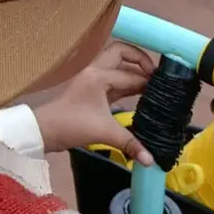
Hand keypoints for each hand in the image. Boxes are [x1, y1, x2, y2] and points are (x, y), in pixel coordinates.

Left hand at [30, 42, 154, 161]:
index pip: (129, 74)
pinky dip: (127, 82)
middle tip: (157, 75)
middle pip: (121, 52)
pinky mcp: (92, 89)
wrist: (46, 130)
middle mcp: (96, 71)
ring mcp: (93, 78)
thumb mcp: (104, 133)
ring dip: (134, 71)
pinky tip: (140, 92)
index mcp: (99, 76)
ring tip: (154, 85)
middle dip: (140, 59)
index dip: (149, 79)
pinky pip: (114, 79)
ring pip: (117, 65)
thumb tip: (151, 161)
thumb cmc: (72, 125)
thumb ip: (130, 144)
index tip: (167, 85)